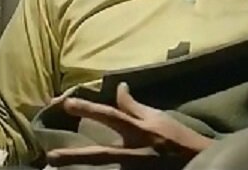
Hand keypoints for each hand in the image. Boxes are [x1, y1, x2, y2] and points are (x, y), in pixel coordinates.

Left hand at [46, 83, 214, 167]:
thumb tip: (119, 87)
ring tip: (57, 169)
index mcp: (139, 131)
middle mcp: (134, 152)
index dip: (88, 109)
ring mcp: (134, 169)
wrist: (197, 162)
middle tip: (50, 157)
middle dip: (75, 156)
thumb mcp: (157, 117)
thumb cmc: (177, 137)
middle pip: (100, 154)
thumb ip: (134, 106)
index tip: (66, 104)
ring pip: (105, 169)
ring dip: (82, 169)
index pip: (111, 116)